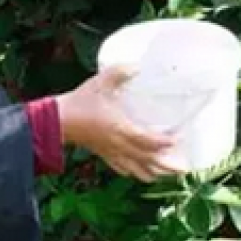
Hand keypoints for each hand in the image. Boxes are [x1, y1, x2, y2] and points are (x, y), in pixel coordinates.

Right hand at [55, 66, 181, 182]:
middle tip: (183, 168)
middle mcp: (119, 144)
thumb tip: (137, 66)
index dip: (163, 142)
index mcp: (120, 128)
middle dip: (166, 165)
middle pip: (147, 160)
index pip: (146, 140)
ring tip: (169, 174)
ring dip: (154, 173)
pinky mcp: (105, 155)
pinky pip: (124, 169)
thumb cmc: (80, 102)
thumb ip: (119, 72)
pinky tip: (143, 172)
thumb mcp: (100, 82)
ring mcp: (112, 153)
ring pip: (137, 170)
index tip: (177, 139)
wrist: (57, 121)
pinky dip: (136, 173)